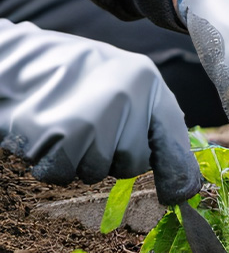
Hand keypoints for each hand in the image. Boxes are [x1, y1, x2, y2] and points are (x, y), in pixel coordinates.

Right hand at [0, 20, 199, 204]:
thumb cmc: (79, 76)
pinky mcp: (54, 132)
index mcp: (146, 78)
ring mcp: (90, 114)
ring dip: (78, 159)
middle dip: (110, 156)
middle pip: (132, 162)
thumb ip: (158, 125)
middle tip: (91, 127)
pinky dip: (49, 162)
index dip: (176, 170)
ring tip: (67, 125)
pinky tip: (46, 133)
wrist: (19, 60)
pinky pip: (60, 173)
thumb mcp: (126, 82)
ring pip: (94, 171)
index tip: (179, 193)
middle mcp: (125, 95)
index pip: (172, 136)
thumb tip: (185, 190)